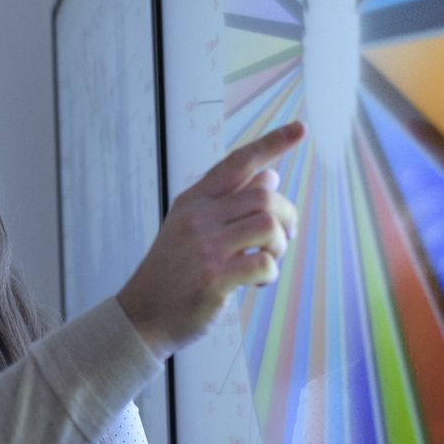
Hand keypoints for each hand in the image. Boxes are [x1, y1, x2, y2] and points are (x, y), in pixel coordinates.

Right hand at [116, 123, 302, 357]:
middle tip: (284, 237)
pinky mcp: (215, 277)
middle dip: (287, 216)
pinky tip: (258, 282)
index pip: (238, 162)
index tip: (301, 129)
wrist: (143, 315)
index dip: (272, 143)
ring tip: (268, 259)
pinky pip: (264, 264)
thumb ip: (229, 202)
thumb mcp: (192, 228)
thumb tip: (271, 175)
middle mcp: (198, 217)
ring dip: (279, 245)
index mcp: (193, 200)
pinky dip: (270, 273)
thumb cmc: (173, 272)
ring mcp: (205, 247)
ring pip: (269, 225)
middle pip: (265, 195)